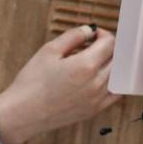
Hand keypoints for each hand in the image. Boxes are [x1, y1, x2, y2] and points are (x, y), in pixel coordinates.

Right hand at [0, 25, 116, 143]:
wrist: (24, 112)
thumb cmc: (32, 81)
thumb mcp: (48, 51)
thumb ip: (73, 36)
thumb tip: (89, 31)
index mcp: (86, 65)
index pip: (109, 43)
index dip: (102, 34)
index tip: (92, 35)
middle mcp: (97, 82)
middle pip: (117, 58)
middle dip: (108, 48)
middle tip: (94, 46)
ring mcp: (98, 98)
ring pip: (118, 75)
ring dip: (111, 65)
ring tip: (94, 61)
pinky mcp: (95, 110)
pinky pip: (115, 94)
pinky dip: (113, 83)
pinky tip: (100, 78)